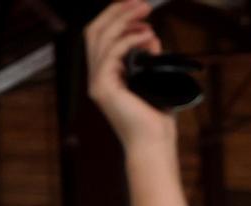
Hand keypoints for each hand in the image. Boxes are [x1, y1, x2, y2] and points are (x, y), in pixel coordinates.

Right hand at [85, 1, 171, 150]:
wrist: (153, 146)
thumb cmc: (155, 121)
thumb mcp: (155, 81)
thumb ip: (150, 59)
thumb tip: (150, 35)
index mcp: (106, 74)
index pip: (101, 36)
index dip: (116, 17)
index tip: (140, 10)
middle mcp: (97, 76)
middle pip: (95, 30)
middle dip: (117, 12)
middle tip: (141, 4)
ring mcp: (97, 82)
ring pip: (101, 37)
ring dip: (124, 20)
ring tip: (145, 15)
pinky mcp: (104, 88)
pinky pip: (112, 53)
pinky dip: (129, 40)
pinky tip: (146, 36)